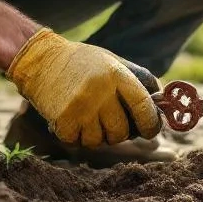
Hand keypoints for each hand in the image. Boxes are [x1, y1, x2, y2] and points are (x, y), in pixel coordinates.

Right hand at [6, 29, 161, 147]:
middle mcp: (100, 91)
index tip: (151, 130)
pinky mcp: (62, 120)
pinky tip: (72, 119)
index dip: (151, 124)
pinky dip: (77, 136)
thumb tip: (162, 105)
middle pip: (122, 132)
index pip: (144, 108)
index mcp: (117, 74)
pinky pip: (79, 142)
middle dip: (120, 133)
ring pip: (100, 141)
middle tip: (111, 123)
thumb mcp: (113, 62)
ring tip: (88, 116)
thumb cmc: (83, 63)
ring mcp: (80, 107)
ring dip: (97, 135)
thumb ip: (138, 82)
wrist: (40, 59)